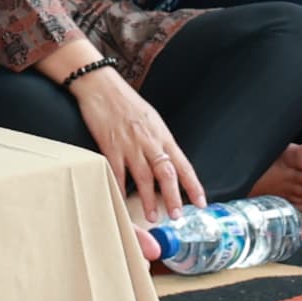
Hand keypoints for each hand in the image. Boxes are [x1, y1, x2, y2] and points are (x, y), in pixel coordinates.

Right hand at [59, 63, 203, 220]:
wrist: (101, 85)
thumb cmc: (125, 101)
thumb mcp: (151, 119)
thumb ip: (159, 141)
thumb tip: (167, 162)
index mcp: (162, 135)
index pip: (183, 165)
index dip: (193, 186)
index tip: (200, 202)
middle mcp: (149, 141)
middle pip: (166, 173)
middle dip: (173, 197)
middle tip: (177, 215)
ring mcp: (129, 145)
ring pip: (143, 177)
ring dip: (148, 199)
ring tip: (153, 215)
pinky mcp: (109, 145)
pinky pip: (117, 172)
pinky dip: (120, 188)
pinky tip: (122, 199)